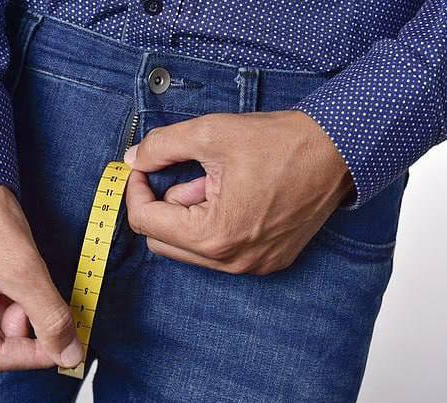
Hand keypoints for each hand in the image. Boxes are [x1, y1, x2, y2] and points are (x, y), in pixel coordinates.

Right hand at [0, 185, 82, 383]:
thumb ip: (50, 317)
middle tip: (27, 302)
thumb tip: (69, 355)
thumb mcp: (24, 269)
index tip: (64, 344)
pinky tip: (7, 285)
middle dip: (15, 337)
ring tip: (16, 287)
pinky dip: (1, 313)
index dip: (33, 353)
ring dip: (9, 324)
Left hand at [124, 111, 352, 275]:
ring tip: (213, 182)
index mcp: (215, 235)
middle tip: (178, 173)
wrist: (338, 150)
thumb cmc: (280, 142)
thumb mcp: (209, 133)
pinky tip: (233, 196)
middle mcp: (232, 261)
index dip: (135, 191)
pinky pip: (219, 251)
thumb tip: (132, 159)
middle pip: (164, 242)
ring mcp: (252, 266)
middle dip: (161, 206)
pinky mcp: (268, 261)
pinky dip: (213, 226)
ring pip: (191, 249)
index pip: (146, 222)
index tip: (140, 168)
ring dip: (188, 216)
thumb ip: (161, 147)